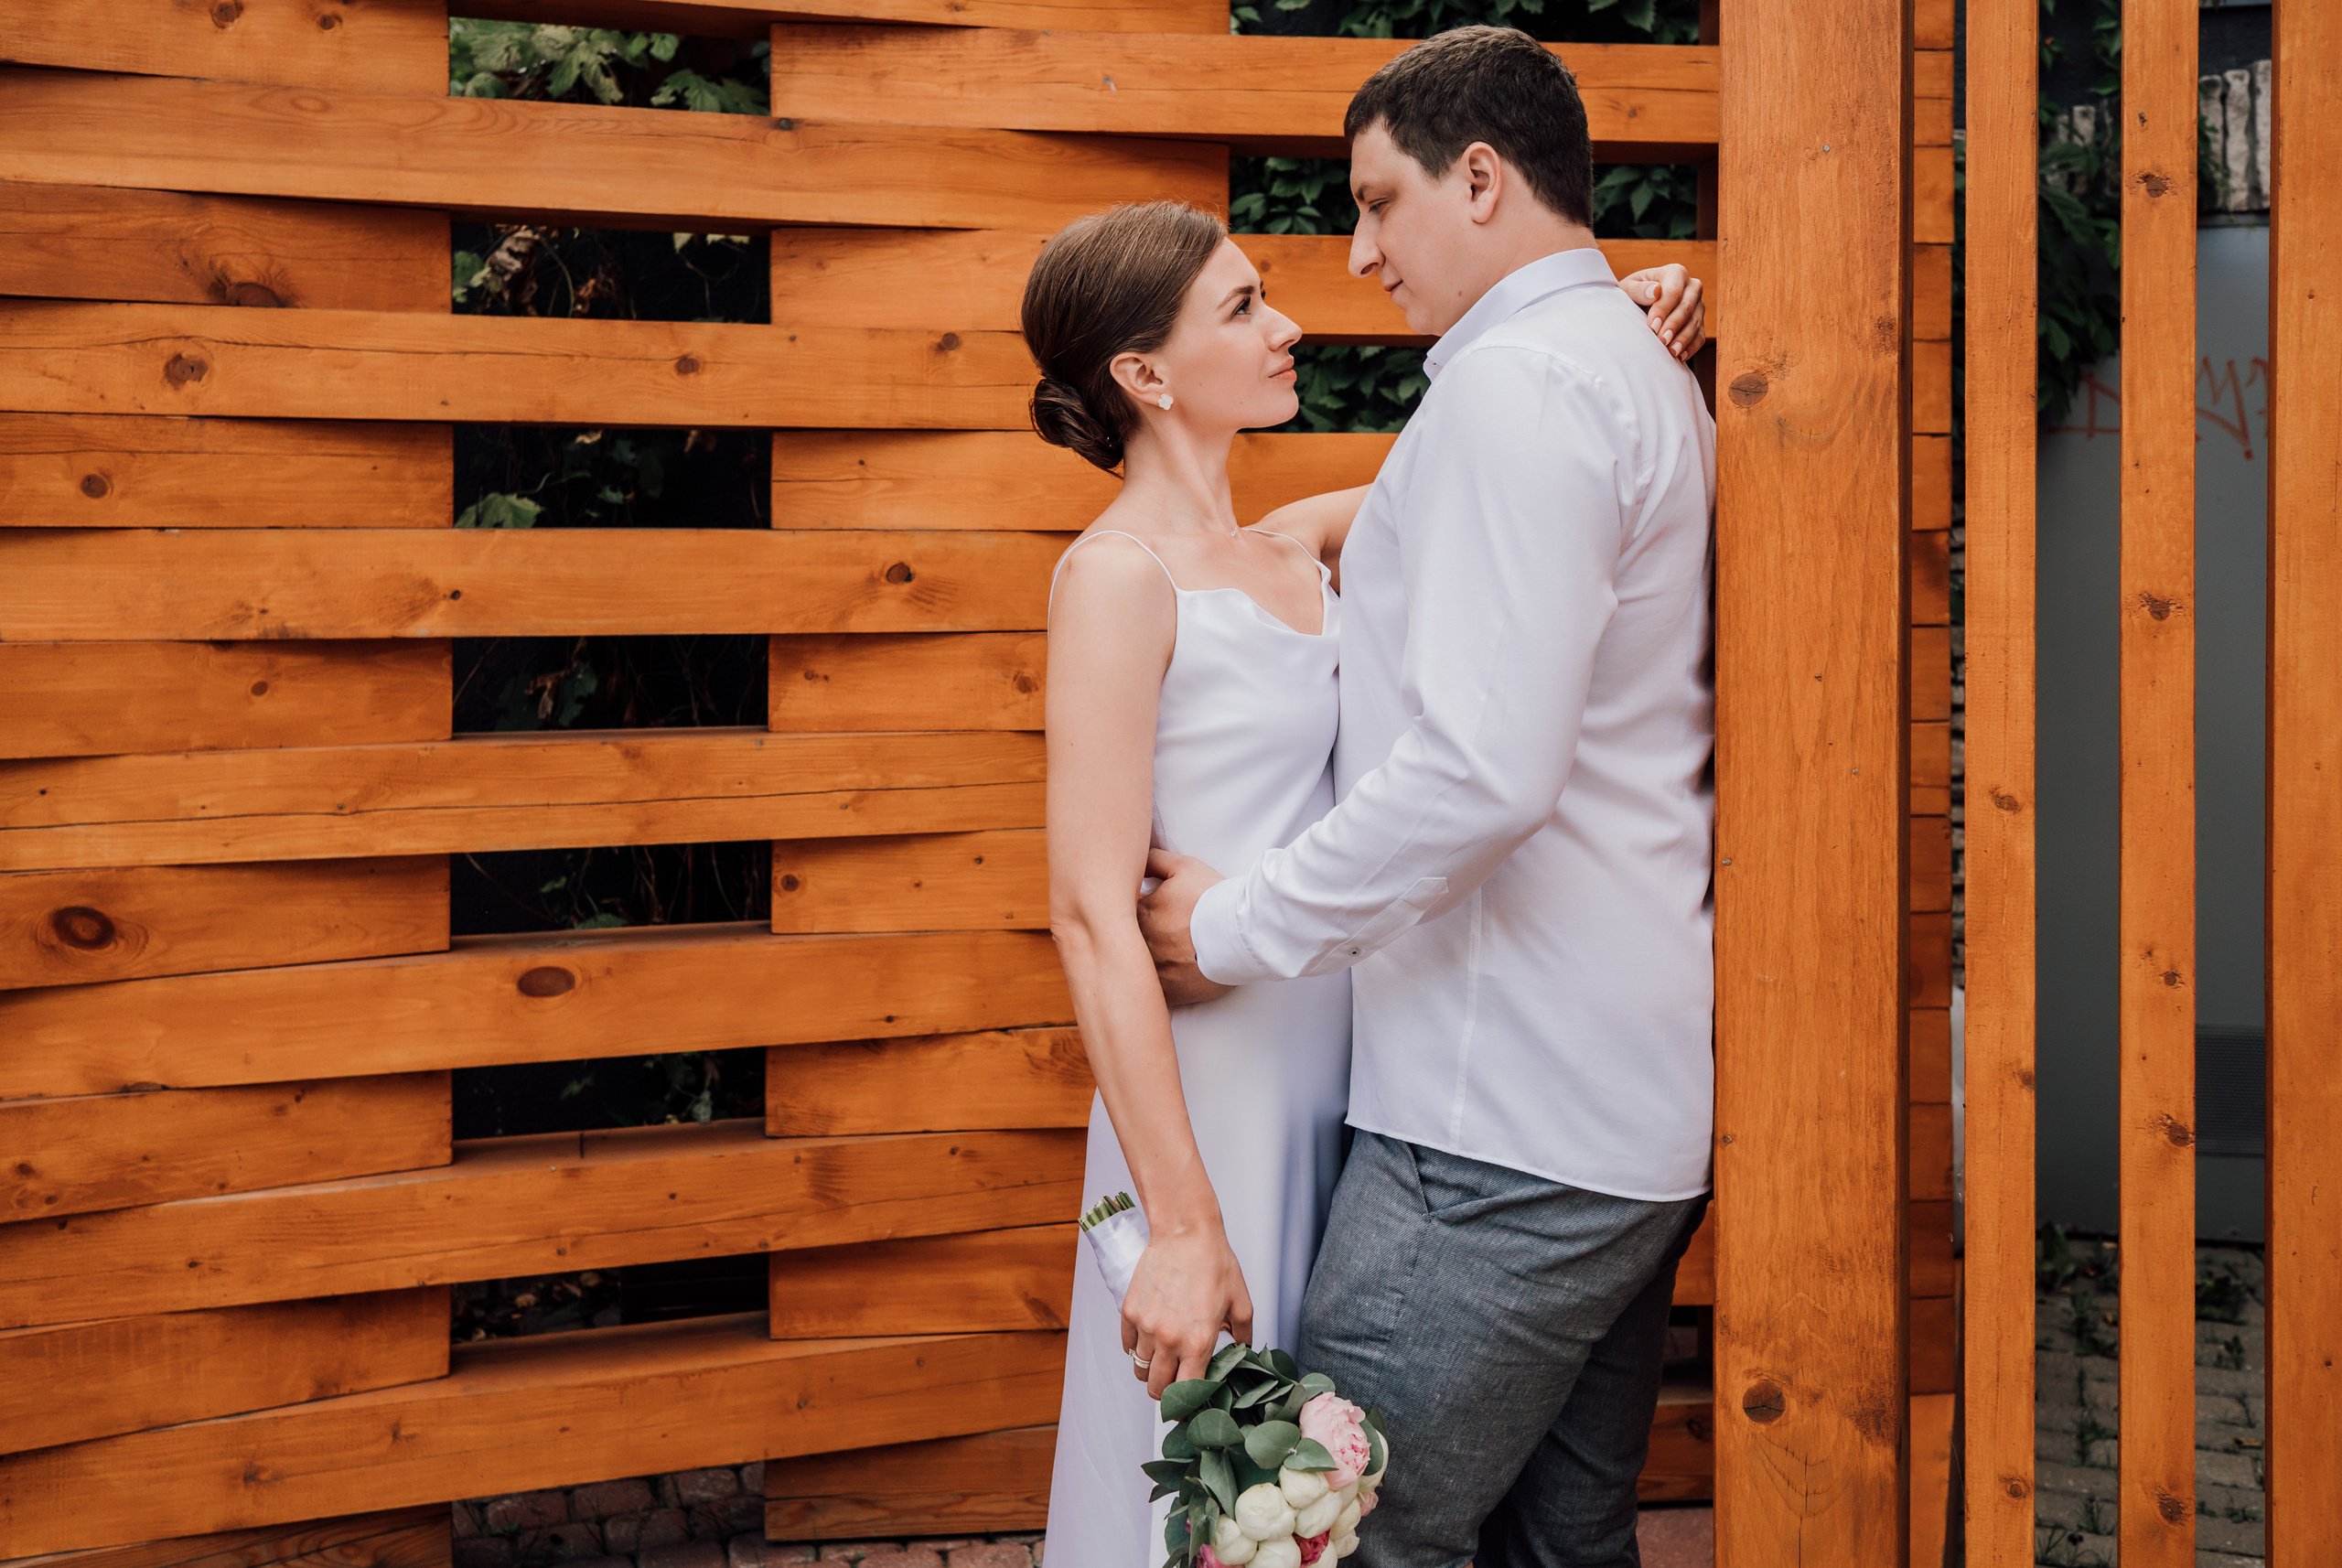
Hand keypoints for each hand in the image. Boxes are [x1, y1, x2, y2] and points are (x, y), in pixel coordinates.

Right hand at [1122, 1221, 1253, 1399]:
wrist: (1185, 1232)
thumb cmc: (1215, 1263)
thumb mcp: (1241, 1302)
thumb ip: (1242, 1335)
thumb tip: (1240, 1352)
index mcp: (1197, 1343)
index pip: (1186, 1393)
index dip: (1188, 1405)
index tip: (1190, 1406)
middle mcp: (1168, 1340)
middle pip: (1157, 1389)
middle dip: (1167, 1394)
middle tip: (1175, 1386)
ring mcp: (1145, 1326)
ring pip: (1141, 1369)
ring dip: (1152, 1371)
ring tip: (1163, 1360)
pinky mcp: (1129, 1312)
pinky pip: (1128, 1346)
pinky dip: (1136, 1349)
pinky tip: (1149, 1340)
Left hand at [1139, 848, 1234, 1005]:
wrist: (1241, 931)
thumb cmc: (1213, 898)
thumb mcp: (1184, 868)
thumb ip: (1154, 861)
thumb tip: (1136, 859)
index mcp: (1139, 913)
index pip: (1120, 915)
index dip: (1134, 914)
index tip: (1154, 916)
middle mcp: (1140, 942)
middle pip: (1128, 943)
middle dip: (1140, 939)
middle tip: (1165, 937)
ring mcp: (1152, 969)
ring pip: (1139, 969)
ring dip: (1148, 963)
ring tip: (1171, 957)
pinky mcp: (1168, 991)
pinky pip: (1153, 993)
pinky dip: (1160, 986)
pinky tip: (1173, 976)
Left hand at [1619, 263, 1706, 360]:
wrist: (1638, 305)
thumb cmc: (1632, 295)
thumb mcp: (1627, 288)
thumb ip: (1638, 289)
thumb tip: (1655, 291)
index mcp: (1675, 273)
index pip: (1673, 291)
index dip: (1663, 309)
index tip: (1652, 326)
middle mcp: (1692, 287)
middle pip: (1687, 307)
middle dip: (1674, 325)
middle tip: (1662, 341)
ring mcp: (1698, 305)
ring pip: (1695, 323)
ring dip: (1683, 339)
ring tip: (1671, 352)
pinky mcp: (1699, 322)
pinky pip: (1700, 336)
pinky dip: (1691, 347)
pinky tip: (1679, 356)